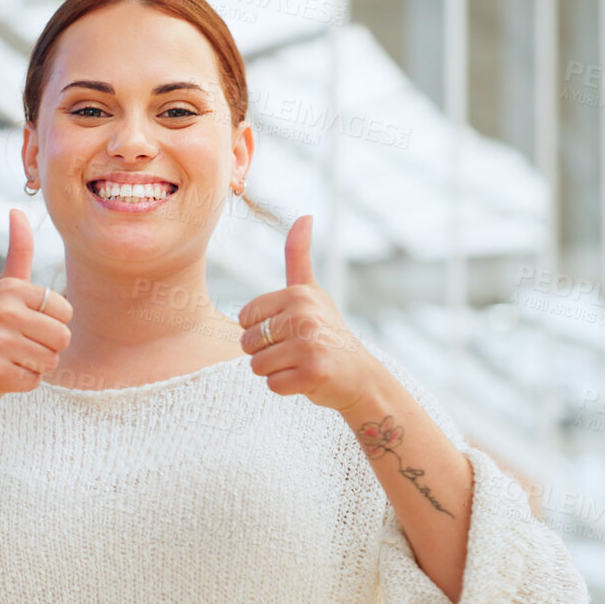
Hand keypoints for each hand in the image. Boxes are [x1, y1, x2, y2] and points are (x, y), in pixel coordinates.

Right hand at [0, 208, 72, 407]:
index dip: (52, 323)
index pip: (65, 311)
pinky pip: (34, 381)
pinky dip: (22, 383)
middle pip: (63, 338)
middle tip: (18, 345)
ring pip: (50, 361)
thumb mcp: (2, 287)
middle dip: (46, 347)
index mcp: (11, 289)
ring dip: (34, 366)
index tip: (27, 324)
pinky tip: (2, 373)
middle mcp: (3, 311)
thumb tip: (17, 210)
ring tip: (10, 358)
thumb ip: (18, 252)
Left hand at [237, 214, 377, 413]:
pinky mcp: (313, 374)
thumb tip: (304, 215)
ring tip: (300, 364)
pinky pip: (273, 385)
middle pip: (247, 344)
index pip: (245, 319)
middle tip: (296, 351)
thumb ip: (299, 256)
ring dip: (275, 372)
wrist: (359, 375)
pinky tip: (306, 379)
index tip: (288, 331)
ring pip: (257, 366)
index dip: (260, 331)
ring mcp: (310, 346)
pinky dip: (286, 387)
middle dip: (266, 353)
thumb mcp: (313, 292)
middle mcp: (304, 316)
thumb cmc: (328, 332)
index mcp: (297, 295)